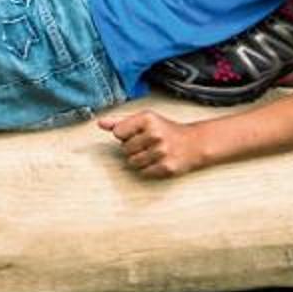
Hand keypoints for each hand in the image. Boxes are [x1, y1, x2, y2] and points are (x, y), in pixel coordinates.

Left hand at [101, 108, 215, 178]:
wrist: (193, 144)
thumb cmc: (165, 130)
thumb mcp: (144, 120)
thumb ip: (120, 121)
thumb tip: (99, 123)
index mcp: (148, 119)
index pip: (118, 133)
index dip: (125, 135)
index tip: (136, 133)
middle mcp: (155, 134)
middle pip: (124, 149)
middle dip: (132, 148)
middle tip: (147, 144)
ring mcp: (161, 151)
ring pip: (132, 162)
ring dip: (139, 160)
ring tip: (152, 152)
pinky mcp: (166, 167)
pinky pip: (143, 172)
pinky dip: (147, 169)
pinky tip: (157, 161)